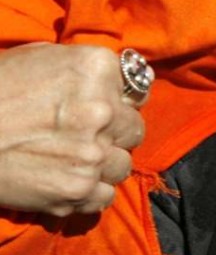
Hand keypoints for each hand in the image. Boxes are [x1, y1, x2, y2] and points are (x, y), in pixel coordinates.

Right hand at [0, 43, 144, 216]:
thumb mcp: (39, 59)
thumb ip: (86, 73)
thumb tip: (118, 83)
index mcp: (96, 69)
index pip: (137, 89)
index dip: (119, 100)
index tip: (100, 105)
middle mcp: (103, 109)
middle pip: (134, 128)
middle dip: (113, 133)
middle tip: (80, 135)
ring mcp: (93, 153)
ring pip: (123, 165)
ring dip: (102, 165)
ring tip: (68, 159)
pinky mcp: (79, 189)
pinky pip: (105, 195)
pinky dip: (88, 193)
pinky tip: (64, 181)